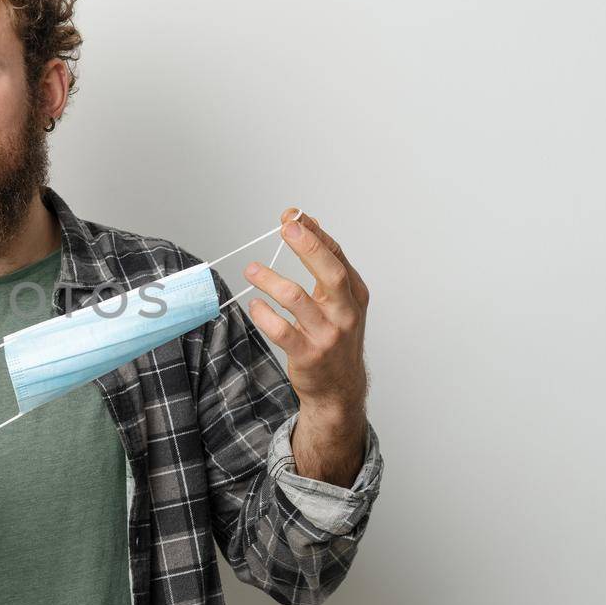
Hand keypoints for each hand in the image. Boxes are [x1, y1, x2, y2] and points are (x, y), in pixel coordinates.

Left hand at [242, 207, 370, 416]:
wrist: (339, 388)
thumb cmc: (335, 337)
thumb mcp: (338, 302)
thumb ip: (324, 266)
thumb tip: (307, 223)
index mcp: (354, 295)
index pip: (336, 256)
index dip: (315, 234)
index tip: (294, 216)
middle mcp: (345, 313)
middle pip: (329, 272)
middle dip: (307, 246)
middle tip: (286, 227)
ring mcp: (328, 335)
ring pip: (297, 299)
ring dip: (270, 280)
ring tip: (251, 270)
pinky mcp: (308, 354)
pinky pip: (281, 330)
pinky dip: (263, 314)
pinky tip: (254, 305)